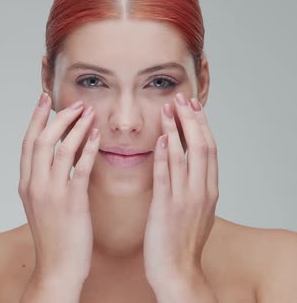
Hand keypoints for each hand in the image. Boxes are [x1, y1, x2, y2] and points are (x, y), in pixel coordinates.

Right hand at [18, 93, 99, 287]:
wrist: (57, 267)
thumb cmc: (54, 238)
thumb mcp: (41, 206)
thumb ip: (44, 182)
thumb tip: (55, 160)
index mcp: (26, 184)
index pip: (28, 142)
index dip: (37, 118)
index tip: (45, 100)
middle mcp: (35, 185)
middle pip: (40, 139)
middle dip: (57, 117)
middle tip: (74, 103)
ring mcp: (51, 193)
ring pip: (59, 149)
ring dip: (75, 126)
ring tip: (89, 112)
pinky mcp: (71, 202)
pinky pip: (79, 167)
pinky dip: (87, 148)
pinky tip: (96, 135)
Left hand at [143, 93, 218, 291]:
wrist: (178, 271)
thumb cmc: (181, 242)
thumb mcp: (195, 211)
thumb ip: (192, 187)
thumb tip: (184, 164)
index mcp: (209, 191)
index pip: (209, 149)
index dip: (201, 125)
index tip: (192, 105)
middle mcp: (201, 192)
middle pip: (201, 146)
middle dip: (191, 120)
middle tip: (181, 98)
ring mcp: (185, 200)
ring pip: (184, 156)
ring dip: (176, 130)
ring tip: (168, 109)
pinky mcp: (166, 208)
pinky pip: (166, 177)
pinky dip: (164, 156)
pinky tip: (160, 139)